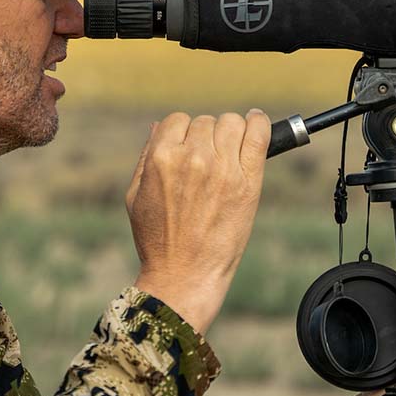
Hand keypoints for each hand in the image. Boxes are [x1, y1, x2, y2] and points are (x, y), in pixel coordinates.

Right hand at [127, 110, 270, 332]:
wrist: (184, 275)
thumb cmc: (157, 240)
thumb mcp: (136, 195)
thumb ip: (146, 157)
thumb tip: (159, 126)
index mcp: (161, 158)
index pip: (177, 120)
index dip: (184, 134)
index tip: (191, 149)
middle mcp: (192, 157)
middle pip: (207, 122)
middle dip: (207, 138)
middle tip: (210, 162)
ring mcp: (222, 168)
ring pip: (232, 123)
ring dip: (231, 133)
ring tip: (231, 153)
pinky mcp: (247, 181)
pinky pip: (259, 134)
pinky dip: (260, 123)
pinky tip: (258, 122)